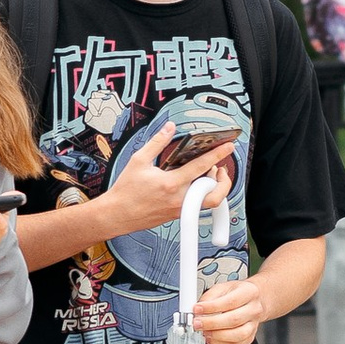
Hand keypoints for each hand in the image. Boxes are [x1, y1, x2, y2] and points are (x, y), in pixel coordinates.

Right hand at [94, 122, 234, 236]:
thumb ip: (157, 142)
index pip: (201, 167)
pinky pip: (196, 204)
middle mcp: (178, 199)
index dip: (217, 154)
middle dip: (223, 181)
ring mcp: (179, 209)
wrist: (116, 214)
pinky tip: (193, 183)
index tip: (228, 146)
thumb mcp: (139, 160)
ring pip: (208, 202)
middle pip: (214, 194)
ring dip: (212, 187)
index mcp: (171, 183)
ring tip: (206, 174)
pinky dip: (200, 193)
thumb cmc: (126, 190)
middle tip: (220, 168)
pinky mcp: (176, 215)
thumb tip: (169, 128)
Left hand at [191, 274, 264, 343]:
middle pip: (234, 320)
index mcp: (249, 293)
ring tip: (204, 332)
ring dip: (217, 336)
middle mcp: (254, 309)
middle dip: (212, 323)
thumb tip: (198, 310)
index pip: (230, 302)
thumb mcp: (222, 287)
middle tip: (197, 323)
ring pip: (238, 335)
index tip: (197, 309)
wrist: (252, 301)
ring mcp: (253, 325)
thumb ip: (209, 297)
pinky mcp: (250, 337)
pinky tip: (211, 339)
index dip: (212, 307)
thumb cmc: (236, 293)